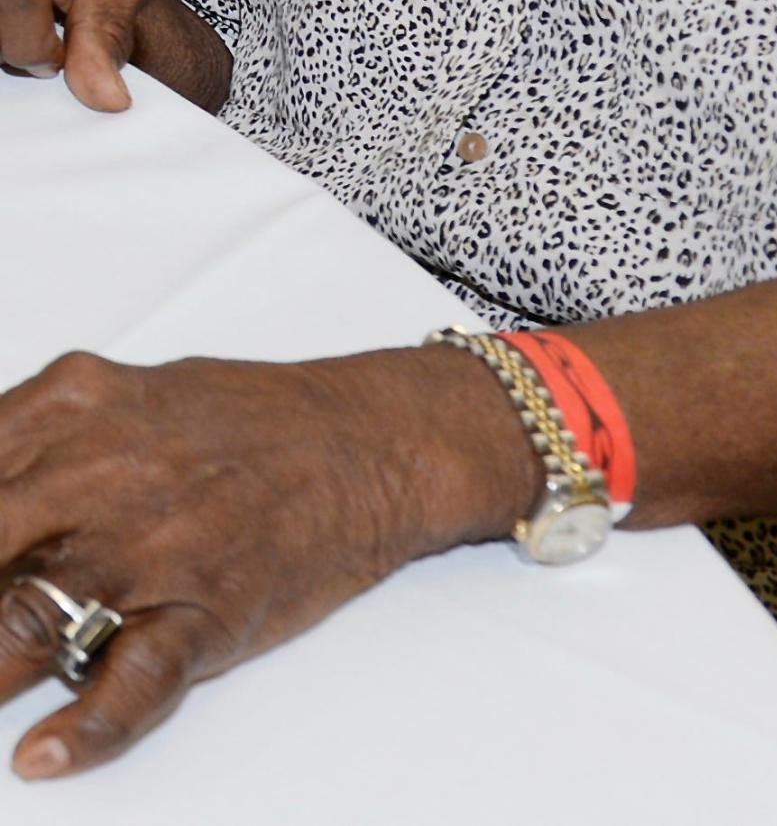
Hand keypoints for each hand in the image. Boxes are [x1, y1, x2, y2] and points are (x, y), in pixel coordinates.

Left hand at [0, 346, 535, 778]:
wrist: (368, 438)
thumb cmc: (243, 420)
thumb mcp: (120, 395)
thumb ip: (30, 440)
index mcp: (71, 403)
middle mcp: (100, 468)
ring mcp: (153, 544)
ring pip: (24, 621)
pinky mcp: (205, 610)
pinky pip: (132, 680)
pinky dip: (81, 726)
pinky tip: (39, 754)